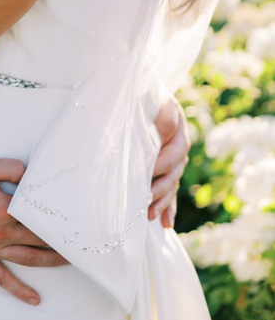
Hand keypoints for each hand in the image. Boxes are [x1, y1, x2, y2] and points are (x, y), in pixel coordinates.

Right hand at [0, 159, 68, 305]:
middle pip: (41, 240)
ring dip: (51, 262)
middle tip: (83, 245)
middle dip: (63, 242)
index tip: (80, 221)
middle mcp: (2, 233)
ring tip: (69, 263)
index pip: (42, 216)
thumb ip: (12, 168)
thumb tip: (32, 174)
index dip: (62, 219)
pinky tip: (34, 299)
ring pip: (29, 259)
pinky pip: (1, 279)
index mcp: (6, 209)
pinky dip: (19, 290)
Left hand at [149, 97, 190, 227]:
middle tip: (145, 199)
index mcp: (176, 130)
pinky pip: (170, 193)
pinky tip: (164, 224)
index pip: (174, 150)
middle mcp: (178, 147)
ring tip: (149, 216)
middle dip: (160, 187)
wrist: (140, 96)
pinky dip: (167, 209)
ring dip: (162, 201)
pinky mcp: (166, 171)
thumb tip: (166, 129)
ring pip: (171, 184)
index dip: (162, 162)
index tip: (147, 172)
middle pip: (174, 171)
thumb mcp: (150, 98)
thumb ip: (161, 113)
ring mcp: (173, 161)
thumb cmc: (141, 97)